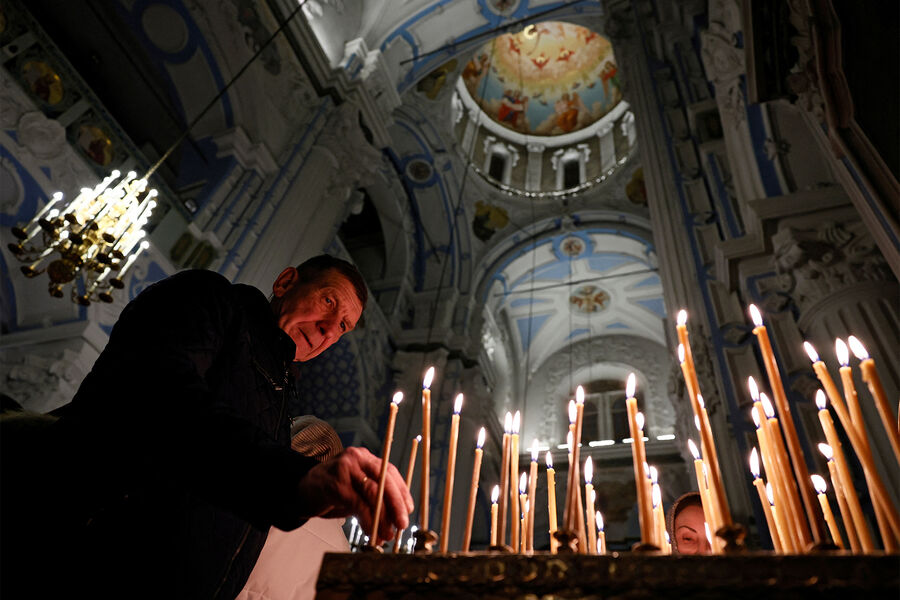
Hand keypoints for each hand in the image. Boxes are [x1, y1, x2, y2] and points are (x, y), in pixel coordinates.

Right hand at [296, 446, 413, 544]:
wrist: (299, 490)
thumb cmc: (330, 491)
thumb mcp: (355, 490)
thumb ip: (373, 498)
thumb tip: (394, 519)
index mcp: (364, 457)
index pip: (390, 471)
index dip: (402, 492)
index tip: (409, 510)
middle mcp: (356, 458)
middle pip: (384, 480)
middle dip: (396, 505)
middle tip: (402, 524)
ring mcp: (345, 468)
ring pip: (373, 493)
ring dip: (382, 517)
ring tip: (386, 535)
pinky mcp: (335, 483)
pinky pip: (358, 504)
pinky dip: (368, 521)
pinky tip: (371, 532)